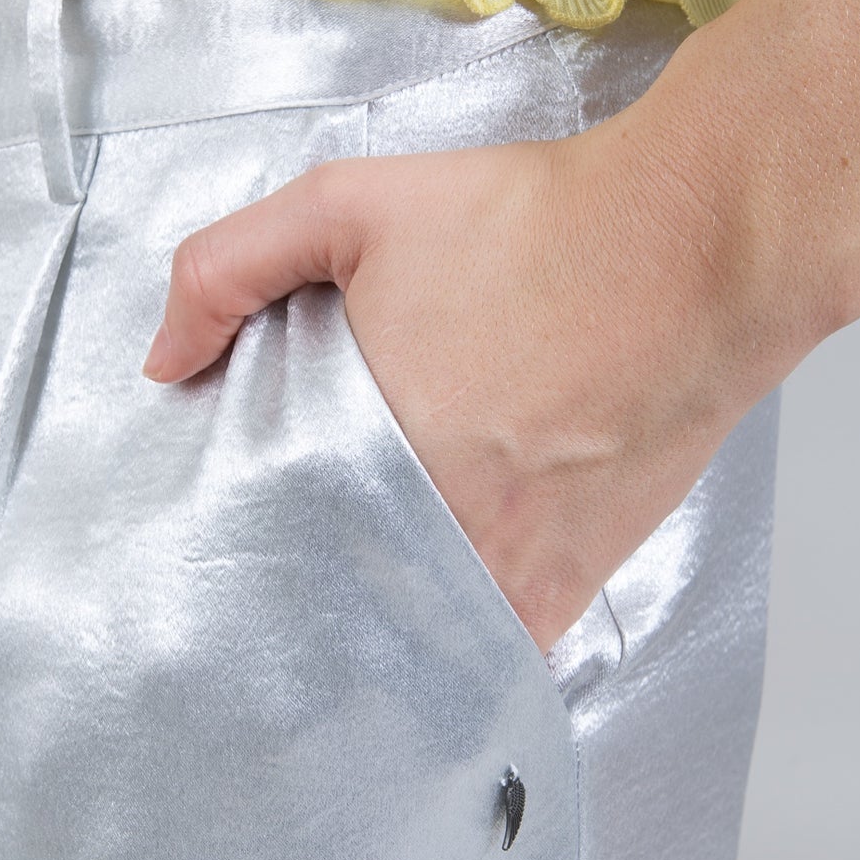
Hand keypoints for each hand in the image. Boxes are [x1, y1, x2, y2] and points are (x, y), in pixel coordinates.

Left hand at [141, 96, 778, 654]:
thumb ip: (229, 268)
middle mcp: (424, 522)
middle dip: (290, 594)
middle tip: (266, 593)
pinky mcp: (567, 583)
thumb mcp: (349, 205)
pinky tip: (427, 647)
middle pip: (322, 594)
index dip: (229, 544)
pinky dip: (454, 655)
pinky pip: (487, 655)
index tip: (212, 555)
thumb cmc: (536, 223)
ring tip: (339, 627)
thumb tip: (166, 361)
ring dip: (367, 635)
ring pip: (399, 639)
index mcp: (354, 443)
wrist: (693, 247)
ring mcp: (500, 565)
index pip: (254, 533)